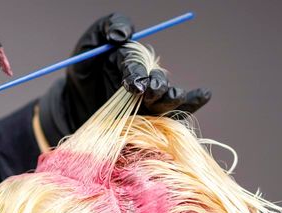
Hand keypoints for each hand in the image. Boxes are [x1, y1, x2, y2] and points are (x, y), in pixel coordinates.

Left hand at [38, 13, 211, 145]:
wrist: (77, 100)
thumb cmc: (84, 68)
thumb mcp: (90, 42)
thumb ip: (108, 27)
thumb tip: (121, 34)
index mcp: (131, 56)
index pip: (136, 62)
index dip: (136, 72)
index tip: (132, 84)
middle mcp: (145, 75)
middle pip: (157, 79)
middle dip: (156, 86)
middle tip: (149, 92)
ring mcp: (150, 97)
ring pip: (168, 96)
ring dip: (170, 98)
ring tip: (170, 98)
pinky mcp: (152, 116)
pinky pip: (175, 111)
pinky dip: (192, 104)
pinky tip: (204, 94)